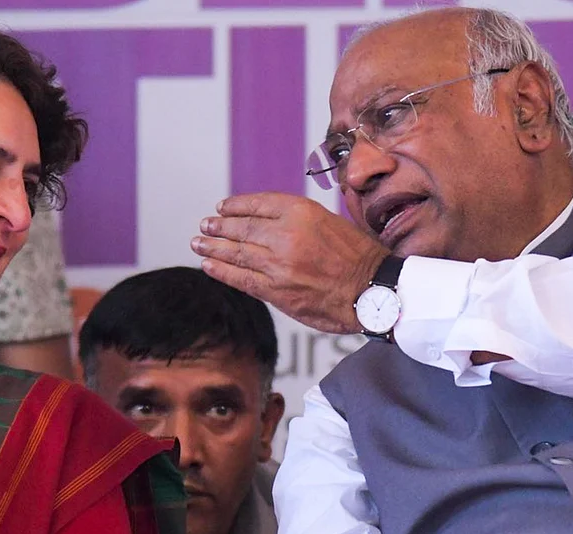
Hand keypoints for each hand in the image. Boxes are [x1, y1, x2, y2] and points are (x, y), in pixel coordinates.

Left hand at [192, 192, 389, 333]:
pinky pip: (241, 279)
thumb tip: (267, 223)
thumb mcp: (330, 221)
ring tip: (199, 243)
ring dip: (214, 248)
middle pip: (243, 227)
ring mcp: (279, 264)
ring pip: (237, 252)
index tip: (222, 207)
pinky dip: (222, 272)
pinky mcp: (276, 290)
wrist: (373, 291)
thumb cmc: (358, 257)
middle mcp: (287, 234)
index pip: (258, 204)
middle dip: (219, 227)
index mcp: (302, 212)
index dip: (236, 206)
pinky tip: (209, 266)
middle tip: (204, 226)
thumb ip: (299, 220)